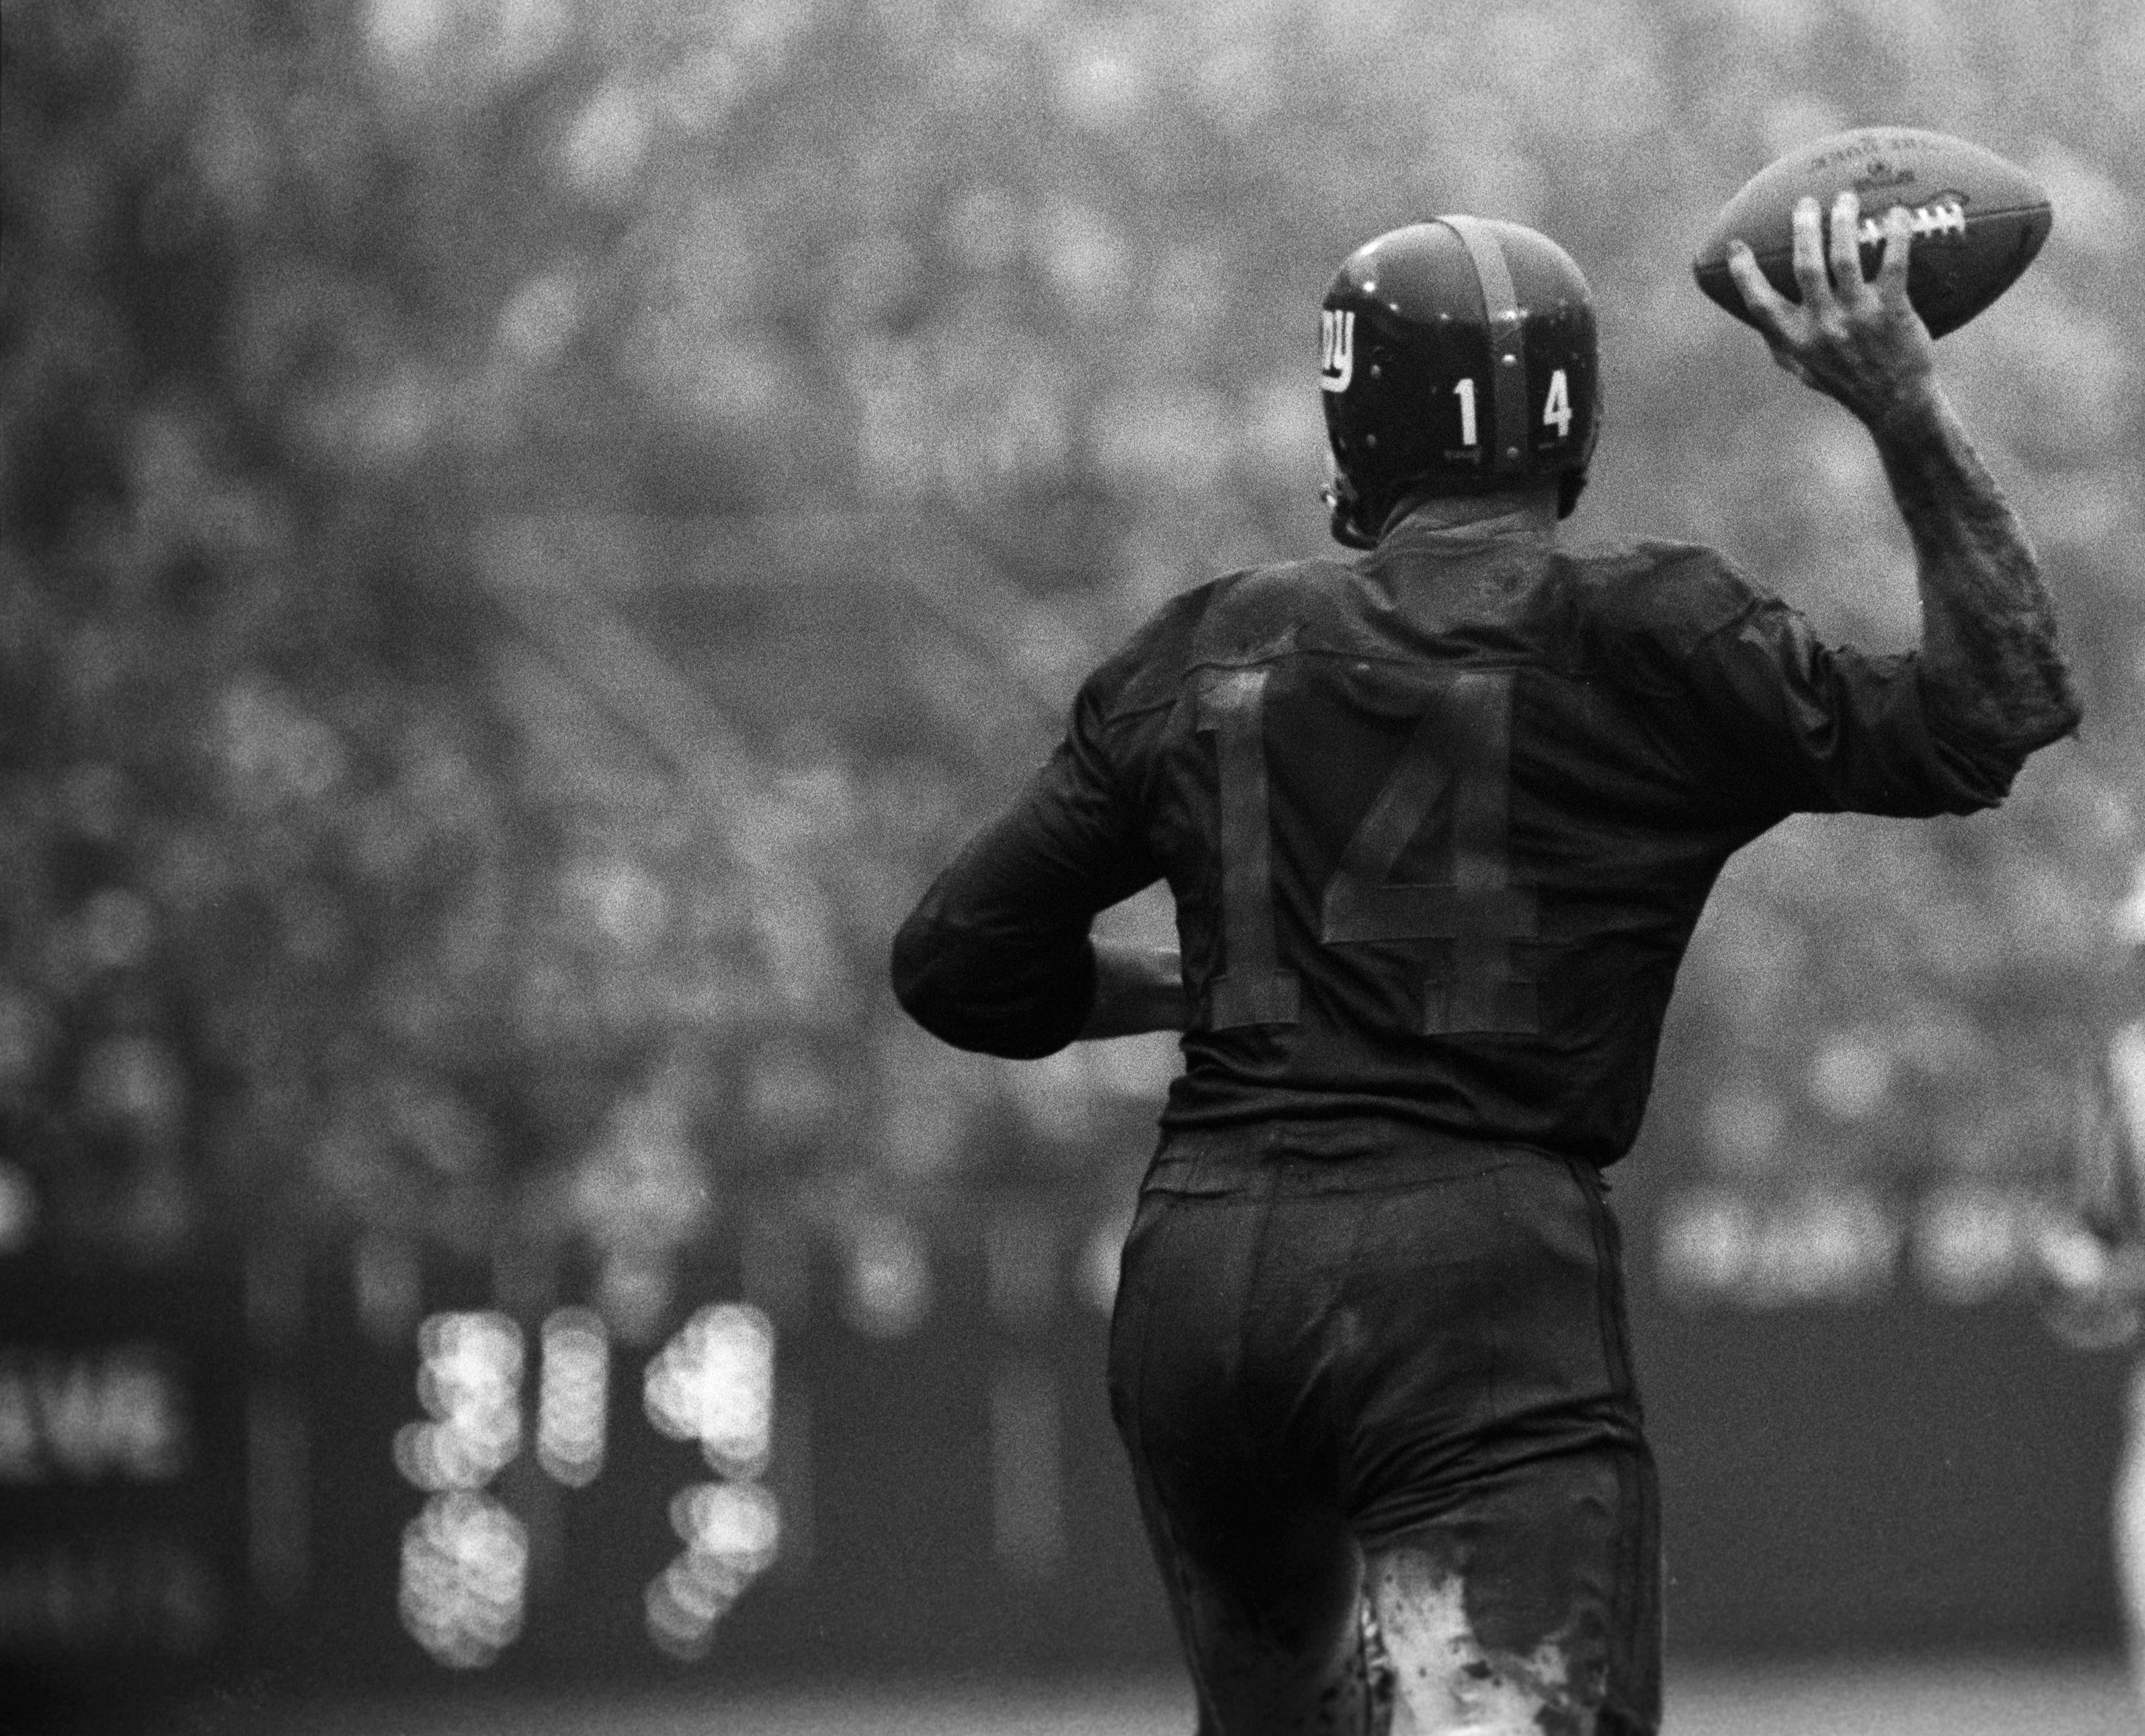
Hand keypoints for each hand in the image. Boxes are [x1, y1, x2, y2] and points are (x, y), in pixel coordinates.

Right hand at [1727, 191, 1938, 430]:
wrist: (1895, 402)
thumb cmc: (1845, 382)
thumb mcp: (1802, 369)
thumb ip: (1780, 341)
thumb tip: (1756, 311)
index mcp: (1795, 340)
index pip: (1760, 302)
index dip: (1744, 272)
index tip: (1737, 246)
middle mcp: (1822, 326)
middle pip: (1806, 265)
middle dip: (1804, 227)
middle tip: (1806, 203)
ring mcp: (1857, 317)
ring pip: (1844, 257)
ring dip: (1843, 221)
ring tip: (1845, 198)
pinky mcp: (1892, 310)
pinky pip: (1894, 262)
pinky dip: (1897, 233)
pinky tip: (1899, 213)